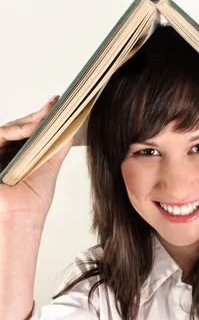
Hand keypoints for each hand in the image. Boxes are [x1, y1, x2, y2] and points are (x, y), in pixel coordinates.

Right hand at [0, 96, 72, 220]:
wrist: (21, 216)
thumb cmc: (33, 200)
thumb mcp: (50, 166)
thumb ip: (57, 147)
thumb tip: (70, 127)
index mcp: (20, 154)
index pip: (29, 130)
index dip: (42, 116)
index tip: (57, 103)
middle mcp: (6, 152)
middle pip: (20, 125)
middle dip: (38, 115)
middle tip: (54, 106)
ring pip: (11, 127)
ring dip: (30, 122)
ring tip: (46, 119)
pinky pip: (2, 134)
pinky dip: (18, 130)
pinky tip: (33, 128)